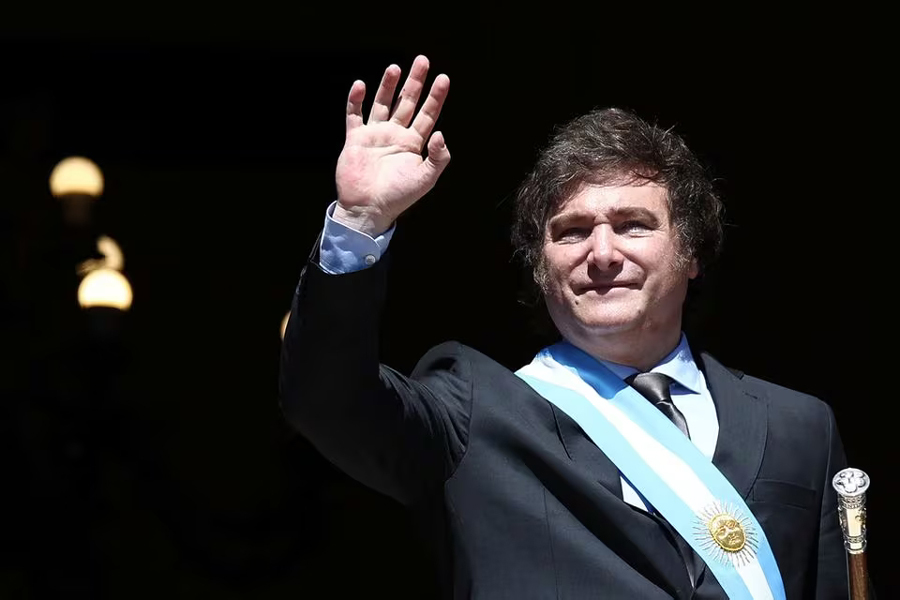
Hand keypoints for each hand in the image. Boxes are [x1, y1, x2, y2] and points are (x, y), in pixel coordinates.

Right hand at [334, 55, 450, 235]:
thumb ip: (438, 157)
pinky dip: (356, 100)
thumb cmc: (398, 197)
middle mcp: (395, 136)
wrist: (368, 209)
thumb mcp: (425, 179)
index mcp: (413, 144)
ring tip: (395, 68)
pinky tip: (361, 86)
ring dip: (388, 86)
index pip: (428, 114)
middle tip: (422, 61)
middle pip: (407, 102)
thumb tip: (441, 133)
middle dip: (415, 82)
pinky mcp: (356, 139)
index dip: (436, 97)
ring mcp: (375, 135)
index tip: (443, 79)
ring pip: (382, 104)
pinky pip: (354, 115)